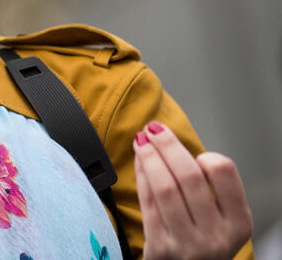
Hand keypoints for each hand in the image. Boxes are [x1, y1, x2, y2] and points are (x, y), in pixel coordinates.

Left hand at [133, 121, 252, 258]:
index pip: (224, 173)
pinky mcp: (160, 248)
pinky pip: (148, 203)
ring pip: (165, 187)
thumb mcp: (223, 221)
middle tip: (153, 129)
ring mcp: (187, 243)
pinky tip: (139, 162)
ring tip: (141, 141)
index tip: (194, 151)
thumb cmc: (204, 242)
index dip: (206, 156)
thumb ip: (212, 190)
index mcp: (238, 223)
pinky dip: (141, 176)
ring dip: (150, 157)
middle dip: (167, 145)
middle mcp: (216, 235)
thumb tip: (178, 146)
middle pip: (189, 175)